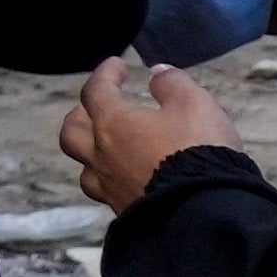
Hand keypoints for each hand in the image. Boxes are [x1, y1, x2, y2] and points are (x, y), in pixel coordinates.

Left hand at [58, 57, 238, 216]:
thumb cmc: (197, 150)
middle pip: (72, 131)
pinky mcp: (123, 211)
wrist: (204, 211)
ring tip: (108, 147)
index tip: (118, 65)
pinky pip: (105, 190)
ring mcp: (110, 186)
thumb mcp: (195, 104)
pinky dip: (111, 178)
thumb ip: (173, 84)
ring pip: (84, 167)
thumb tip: (156, 73)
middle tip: (99, 108)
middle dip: (82, 114)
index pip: (96, 90)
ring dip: (91, 151)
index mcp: (113, 122)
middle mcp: (102, 154)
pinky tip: (126, 177)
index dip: (105, 73)